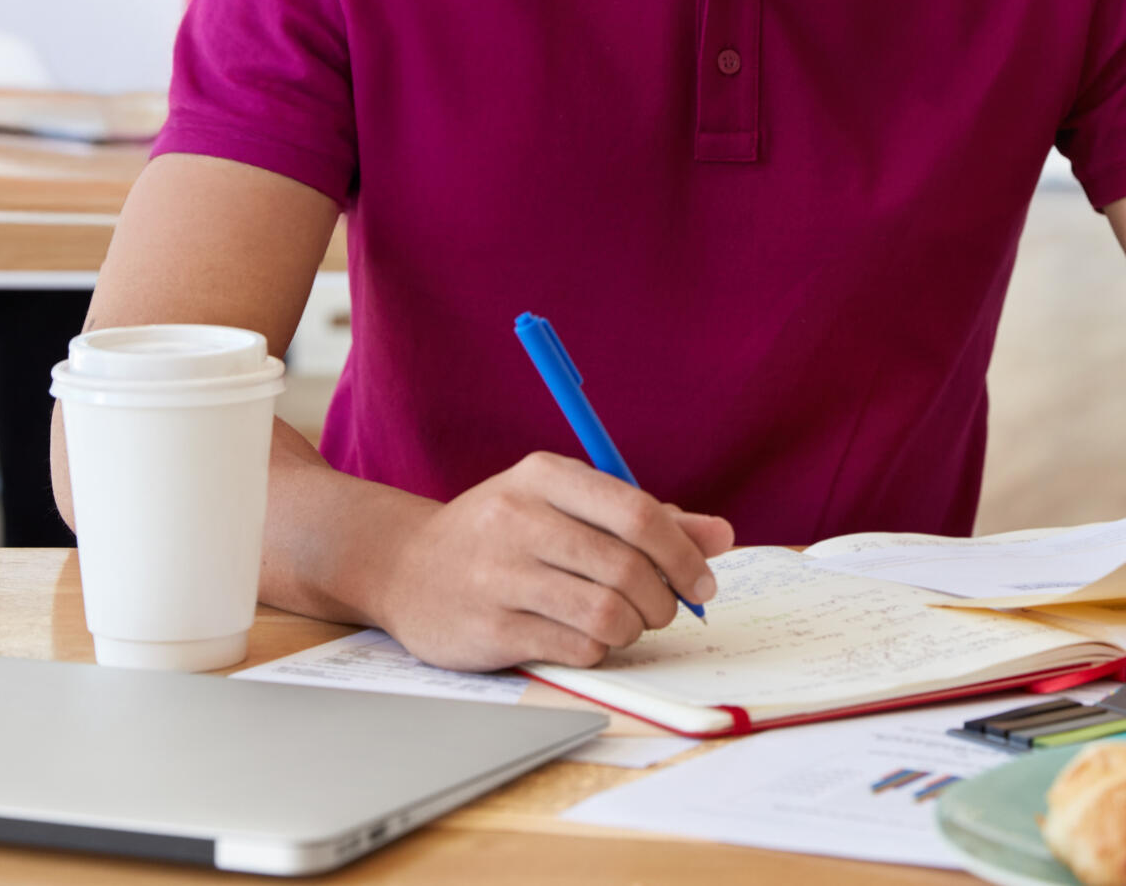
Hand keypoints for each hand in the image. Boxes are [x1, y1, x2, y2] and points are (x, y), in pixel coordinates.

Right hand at [370, 452, 733, 671]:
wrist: (404, 566)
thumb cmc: (503, 533)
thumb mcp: (565, 505)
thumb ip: (645, 518)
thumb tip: (720, 536)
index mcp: (544, 476)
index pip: (638, 513)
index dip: (684, 553)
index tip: (703, 580)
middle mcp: (518, 519)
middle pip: (628, 568)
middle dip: (663, 599)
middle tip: (664, 610)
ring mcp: (499, 576)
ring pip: (607, 613)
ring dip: (633, 627)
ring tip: (625, 623)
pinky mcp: (489, 628)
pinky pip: (575, 647)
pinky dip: (598, 649)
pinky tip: (586, 637)